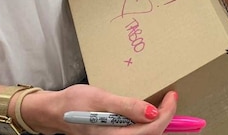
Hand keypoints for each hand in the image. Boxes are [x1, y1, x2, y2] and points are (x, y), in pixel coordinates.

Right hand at [20, 84, 177, 134]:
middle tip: (171, 98)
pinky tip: (150, 112)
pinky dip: (148, 124)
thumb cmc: (74, 103)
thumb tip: (152, 112)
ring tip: (165, 105)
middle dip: (167, 119)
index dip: (167, 114)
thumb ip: (126, 106)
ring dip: (159, 123)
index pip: (152, 130)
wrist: (54, 112)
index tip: (172, 96)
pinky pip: (137, 133)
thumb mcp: (100, 99)